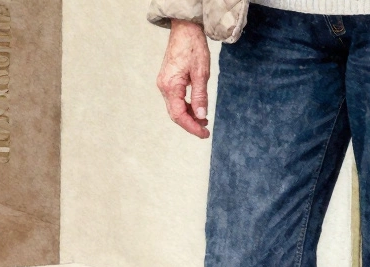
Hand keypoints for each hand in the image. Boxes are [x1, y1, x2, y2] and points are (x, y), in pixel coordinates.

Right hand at [157, 19, 210, 138]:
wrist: (185, 29)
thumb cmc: (193, 48)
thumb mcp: (201, 74)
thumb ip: (200, 96)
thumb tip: (201, 116)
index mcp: (170, 86)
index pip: (179, 115)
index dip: (191, 127)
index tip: (204, 134)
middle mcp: (164, 87)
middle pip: (175, 114)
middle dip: (190, 124)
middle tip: (205, 130)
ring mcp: (164, 84)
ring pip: (175, 107)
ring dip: (189, 115)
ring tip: (204, 120)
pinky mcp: (167, 80)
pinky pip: (175, 99)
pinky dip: (186, 106)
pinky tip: (197, 108)